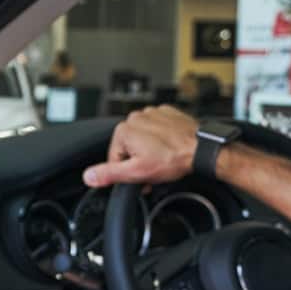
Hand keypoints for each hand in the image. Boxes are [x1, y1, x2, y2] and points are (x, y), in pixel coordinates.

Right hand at [82, 105, 200, 188]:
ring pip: (143, 138)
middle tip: (154, 169)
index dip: (127, 171)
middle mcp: (136, 117)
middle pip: (129, 147)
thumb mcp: (137, 172)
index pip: (115, 157)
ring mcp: (152, 113)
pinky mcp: (167, 113)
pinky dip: (161, 139)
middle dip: (139, 160)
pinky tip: (170, 148)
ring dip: (150, 150)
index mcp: (124, 130)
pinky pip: (157, 129)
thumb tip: (89, 175)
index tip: (140, 176)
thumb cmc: (174, 158)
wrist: (201, 148)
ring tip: (164, 158)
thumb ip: (109, 173)